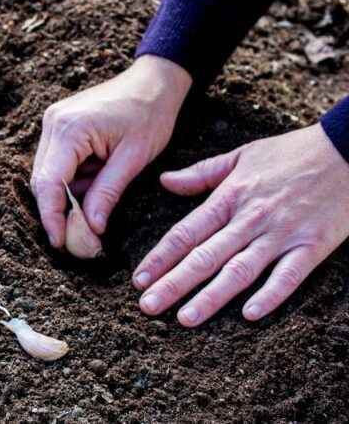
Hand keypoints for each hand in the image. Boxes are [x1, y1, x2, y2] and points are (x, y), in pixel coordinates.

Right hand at [31, 55, 191, 248]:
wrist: (154, 81)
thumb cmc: (150, 114)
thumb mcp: (133, 159)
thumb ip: (107, 193)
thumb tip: (91, 229)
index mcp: (69, 129)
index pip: (48, 183)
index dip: (51, 217)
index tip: (60, 243)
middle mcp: (53, 124)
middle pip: (42, 181)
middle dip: (58, 212)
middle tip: (78, 239)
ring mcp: (53, 123)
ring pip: (48, 175)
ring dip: (67, 197)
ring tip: (94, 211)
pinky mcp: (60, 127)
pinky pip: (57, 164)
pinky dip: (72, 182)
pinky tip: (93, 186)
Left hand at [134, 124, 348, 325]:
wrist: (348, 148)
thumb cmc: (291, 153)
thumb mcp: (241, 156)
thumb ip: (201, 173)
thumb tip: (164, 181)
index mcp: (229, 198)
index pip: (185, 233)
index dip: (160, 257)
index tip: (139, 279)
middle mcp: (250, 219)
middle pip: (204, 256)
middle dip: (173, 284)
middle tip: (147, 307)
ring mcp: (281, 234)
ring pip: (239, 270)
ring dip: (211, 296)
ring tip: (185, 318)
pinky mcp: (312, 245)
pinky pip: (289, 275)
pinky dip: (270, 295)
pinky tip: (249, 315)